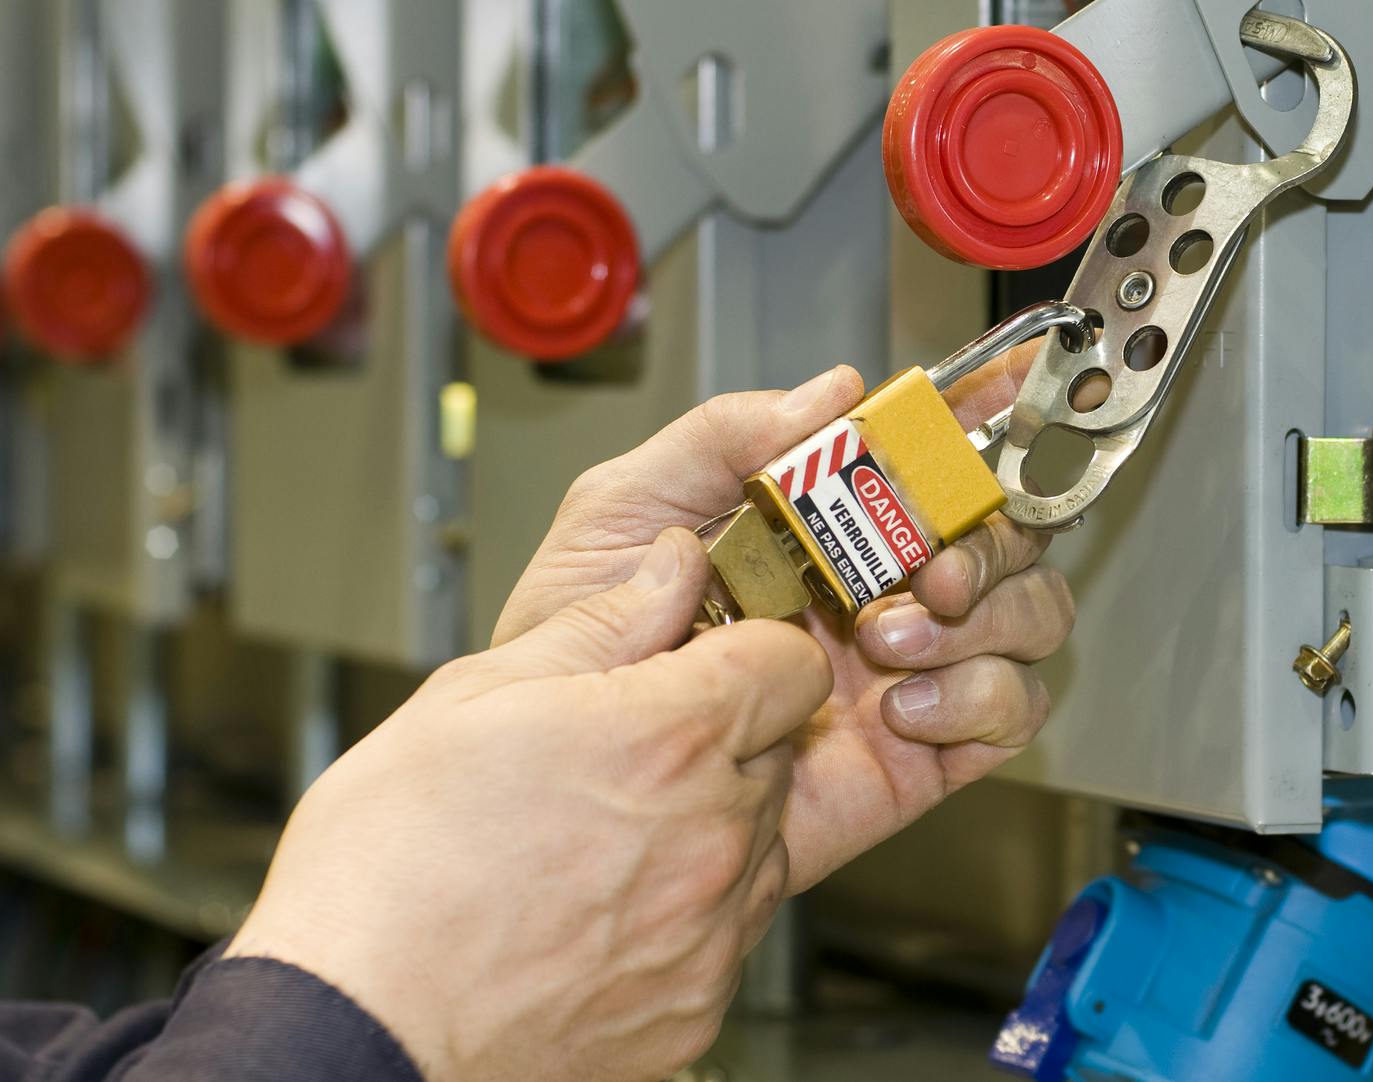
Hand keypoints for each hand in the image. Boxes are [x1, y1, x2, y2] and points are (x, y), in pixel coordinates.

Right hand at [228, 528, 828, 1080]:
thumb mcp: (475, 697)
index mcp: (668, 741)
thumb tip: (672, 567)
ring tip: (599, 838)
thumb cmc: (390, 872)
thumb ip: (601, 624)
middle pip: (776, 753)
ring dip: (708, 827)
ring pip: (758, 845)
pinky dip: (684, 914)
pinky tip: (600, 906)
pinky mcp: (697, 1004)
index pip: (791, 662)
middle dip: (720, 740)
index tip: (703, 660)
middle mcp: (712, 836)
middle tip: (626, 752)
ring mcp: (711, 930)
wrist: (357, 1031)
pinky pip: (727, 933)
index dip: (747, 650)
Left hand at [493, 358, 1073, 890]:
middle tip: (930, 570)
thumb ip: (723, 437)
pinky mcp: (923, 753)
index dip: (987, 416)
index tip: (1015, 387)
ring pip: (1029, 617)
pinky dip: (978, 698)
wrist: (573, 781)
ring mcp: (913, 667)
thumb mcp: (625, 509)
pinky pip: (1009, 713)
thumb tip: (833, 392)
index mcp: (830, 522)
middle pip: (1006, 536)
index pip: (933, 456)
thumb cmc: (584, 644)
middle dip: (988, 543)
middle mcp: (886, 587)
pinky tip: (902, 708)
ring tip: (891, 643)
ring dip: (987, 618)